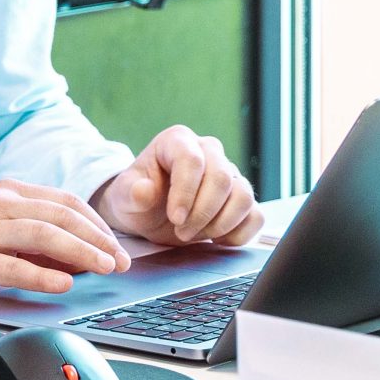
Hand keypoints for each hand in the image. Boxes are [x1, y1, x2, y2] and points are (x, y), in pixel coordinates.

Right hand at [0, 179, 131, 296]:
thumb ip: (29, 230)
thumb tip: (77, 255)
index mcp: (7, 192)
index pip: (65, 201)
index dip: (96, 224)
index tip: (117, 246)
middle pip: (61, 215)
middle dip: (98, 239)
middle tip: (122, 261)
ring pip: (44, 234)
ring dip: (81, 251)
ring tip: (105, 268)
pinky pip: (14, 266)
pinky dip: (43, 274)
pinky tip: (64, 283)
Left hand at [90, 125, 261, 247]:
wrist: (149, 213)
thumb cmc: (137, 198)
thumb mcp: (124, 197)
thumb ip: (131, 193)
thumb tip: (143, 190)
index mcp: (177, 141)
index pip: (192, 160)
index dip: (186, 192)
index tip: (175, 218)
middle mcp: (208, 151)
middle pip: (222, 179)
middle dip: (202, 213)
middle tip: (181, 232)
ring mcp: (229, 173)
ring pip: (243, 197)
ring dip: (220, 224)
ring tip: (194, 235)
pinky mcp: (241, 198)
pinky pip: (256, 216)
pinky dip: (238, 234)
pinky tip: (215, 239)